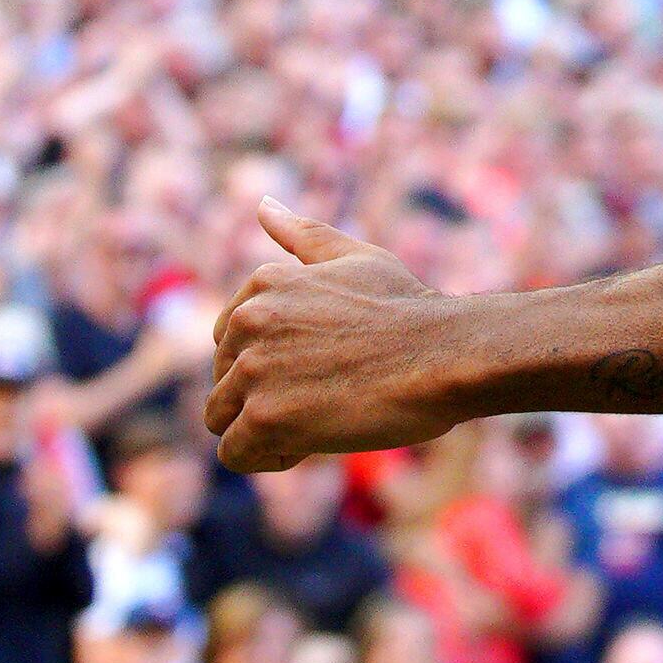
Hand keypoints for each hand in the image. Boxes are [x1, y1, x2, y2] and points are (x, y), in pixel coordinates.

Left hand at [203, 199, 464, 472]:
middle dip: (264, 398)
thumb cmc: (408, 309)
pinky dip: (268, 458)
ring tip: (317, 422)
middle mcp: (247, 321)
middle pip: (224, 382)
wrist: (442, 355)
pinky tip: (313, 443)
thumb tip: (262, 205)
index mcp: (263, 284)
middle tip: (325, 396)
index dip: (270, 365)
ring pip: (220, 419)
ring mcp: (253, 369)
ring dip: (262, 430)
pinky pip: (236, 453)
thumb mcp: (355, 256)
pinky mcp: (263, 417)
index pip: (228, 343)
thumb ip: (302, 235)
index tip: (317, 368)